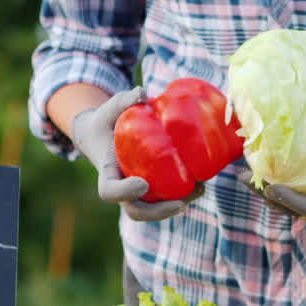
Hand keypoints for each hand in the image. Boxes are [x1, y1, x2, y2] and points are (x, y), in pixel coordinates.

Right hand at [70, 87, 202, 220]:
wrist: (103, 135)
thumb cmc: (107, 120)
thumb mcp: (110, 108)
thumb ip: (123, 101)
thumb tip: (142, 93)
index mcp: (107, 173)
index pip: (110, 192)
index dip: (125, 192)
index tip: (143, 184)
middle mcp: (122, 188)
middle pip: (136, 211)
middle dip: (158, 212)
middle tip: (180, 204)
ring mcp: (137, 192)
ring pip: (155, 210)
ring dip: (178, 205)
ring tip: (200, 189)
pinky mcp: (152, 189)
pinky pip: (166, 198)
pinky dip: (184, 194)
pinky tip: (203, 182)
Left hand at [237, 142, 305, 218]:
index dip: (288, 200)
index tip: (270, 186)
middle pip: (288, 205)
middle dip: (264, 194)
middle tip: (240, 178)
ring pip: (286, 195)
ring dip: (263, 186)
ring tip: (240, 173)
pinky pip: (292, 182)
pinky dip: (275, 174)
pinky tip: (261, 160)